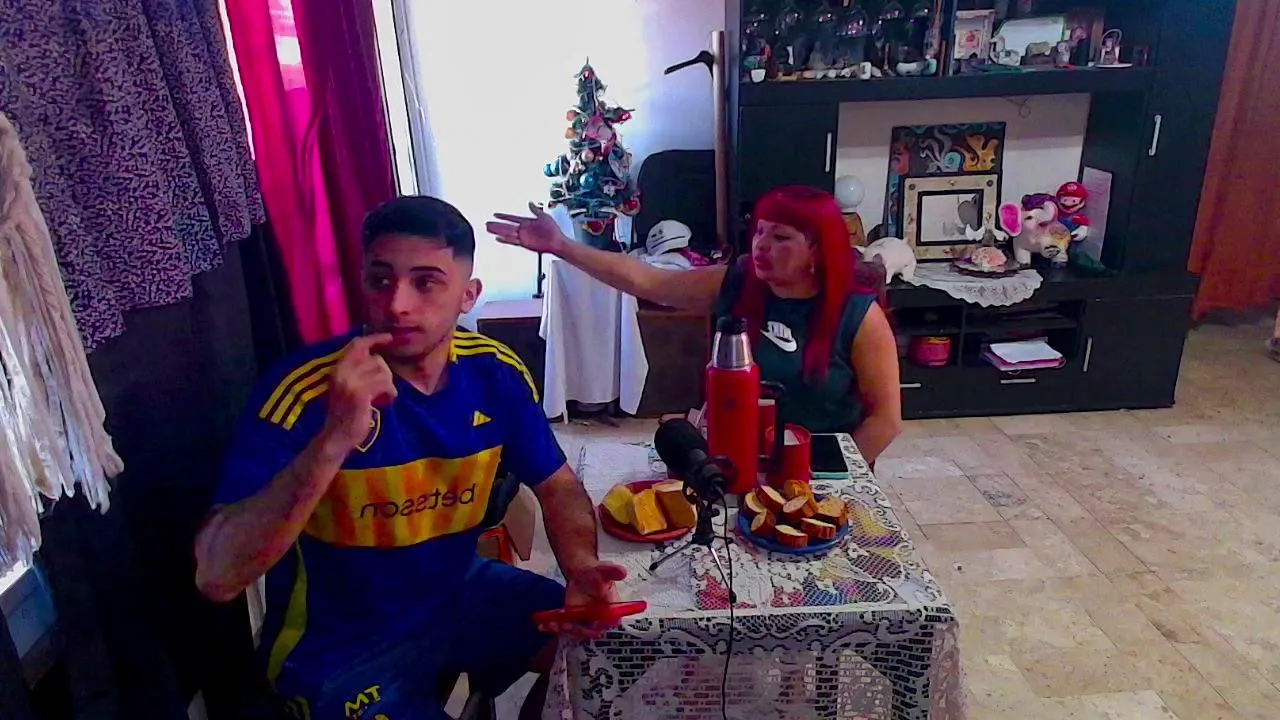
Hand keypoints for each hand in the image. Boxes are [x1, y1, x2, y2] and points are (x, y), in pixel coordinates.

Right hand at [320, 334, 396, 449]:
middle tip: (382, 388)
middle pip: (376, 359)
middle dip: (385, 373)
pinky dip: (390, 393)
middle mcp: (342, 373)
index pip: (357, 345)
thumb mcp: (347, 386)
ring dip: (388, 385)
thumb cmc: (346, 412)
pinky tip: (385, 402)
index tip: (389, 338)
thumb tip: (377, 355)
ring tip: (382, 397)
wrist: (336, 436)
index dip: (374, 338)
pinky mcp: (361, 395)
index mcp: (337, 369)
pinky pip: (385, 384)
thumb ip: (357, 370)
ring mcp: (351, 383)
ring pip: (383, 372)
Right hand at [486, 203, 568, 255]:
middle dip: (497, 224)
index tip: (496, 214)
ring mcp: (523, 236)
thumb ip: (535, 210)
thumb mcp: (544, 216)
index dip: (504, 216)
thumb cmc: (553, 230)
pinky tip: (498, 238)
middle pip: (507, 226)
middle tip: (487, 223)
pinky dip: (505, 239)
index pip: (512, 218)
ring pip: (507, 233)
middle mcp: (523, 229)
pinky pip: (512, 241)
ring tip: (489, 229)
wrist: (557, 241)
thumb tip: (530, 203)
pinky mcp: (524, 243)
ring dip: (498, 231)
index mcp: (527, 222)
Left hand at [538, 562, 627, 638]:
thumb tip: (622, 571)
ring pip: (575, 631)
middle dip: (578, 631)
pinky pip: (565, 626)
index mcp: (611, 609)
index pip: (609, 623)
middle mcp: (599, 618)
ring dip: (563, 630)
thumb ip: (613, 571)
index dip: (599, 626)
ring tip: (552, 625)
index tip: (590, 625)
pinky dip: (554, 627)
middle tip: (566, 625)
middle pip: (590, 631)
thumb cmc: (597, 572)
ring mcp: (585, 621)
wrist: (583, 573)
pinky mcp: (573, 620)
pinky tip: (544, 626)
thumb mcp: (605, 569)